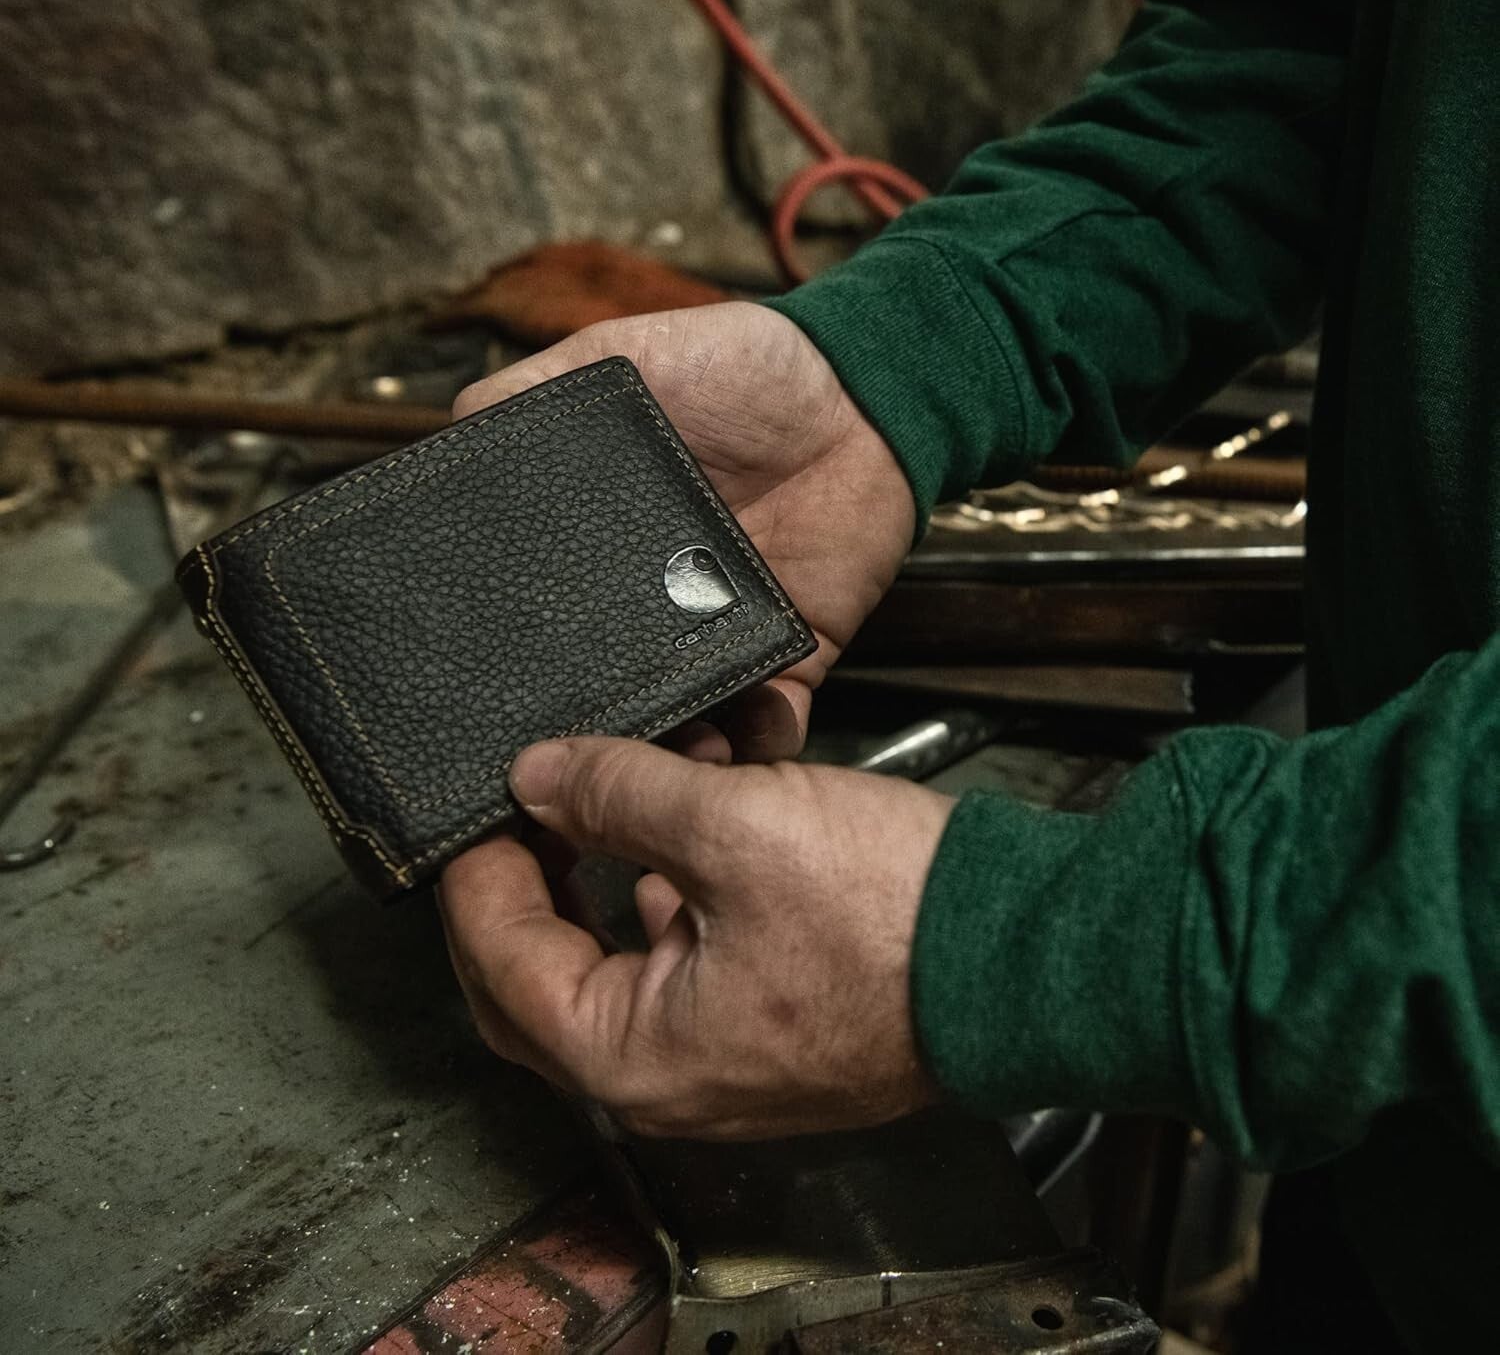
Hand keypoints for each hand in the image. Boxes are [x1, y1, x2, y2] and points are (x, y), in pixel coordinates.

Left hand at [438, 736, 953, 1138]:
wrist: (1022, 953)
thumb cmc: (895, 918)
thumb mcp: (736, 826)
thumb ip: (620, 795)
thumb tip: (540, 777)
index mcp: (636, 1056)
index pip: (504, 968)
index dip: (477, 879)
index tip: (474, 813)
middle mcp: (670, 1082)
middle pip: (542, 988)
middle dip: (520, 896)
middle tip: (513, 819)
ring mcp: (722, 1062)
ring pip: (612, 972)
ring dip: (594, 888)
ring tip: (598, 802)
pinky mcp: (766, 1029)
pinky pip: (676, 969)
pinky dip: (658, 901)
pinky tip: (676, 836)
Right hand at [453, 303, 914, 758]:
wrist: (860, 389)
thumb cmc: (739, 366)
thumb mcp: (616, 357)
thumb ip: (530, 391)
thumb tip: (448, 440)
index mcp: (596, 552)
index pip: (538, 624)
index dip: (509, 663)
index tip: (479, 704)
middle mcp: (647, 609)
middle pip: (601, 693)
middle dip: (578, 738)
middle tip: (549, 765)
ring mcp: (717, 639)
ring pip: (677, 728)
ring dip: (661, 755)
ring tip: (638, 773)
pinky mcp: (787, 656)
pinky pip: (765, 723)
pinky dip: (751, 745)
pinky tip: (725, 746)